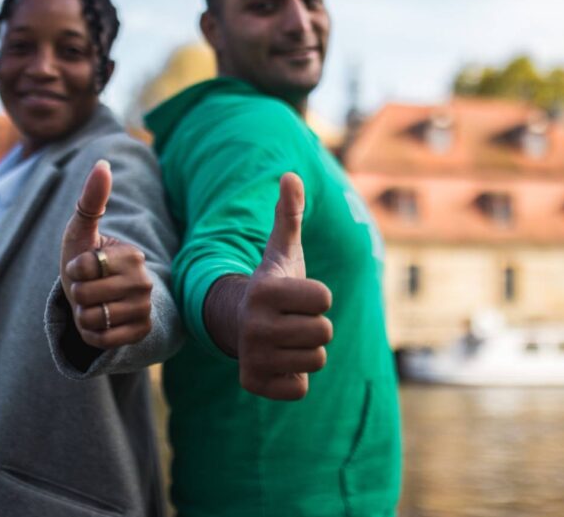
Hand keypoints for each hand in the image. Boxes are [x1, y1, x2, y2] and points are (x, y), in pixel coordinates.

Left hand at [60, 160, 153, 348]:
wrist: (102, 296)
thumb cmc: (87, 259)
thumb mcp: (82, 231)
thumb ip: (91, 199)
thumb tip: (103, 164)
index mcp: (132, 255)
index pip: (81, 268)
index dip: (72, 270)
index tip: (84, 267)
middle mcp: (144, 282)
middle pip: (84, 295)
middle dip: (77, 294)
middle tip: (88, 289)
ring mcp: (144, 309)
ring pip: (92, 319)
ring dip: (84, 315)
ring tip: (95, 304)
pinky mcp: (141, 332)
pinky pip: (102, 340)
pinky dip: (93, 334)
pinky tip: (102, 322)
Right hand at [238, 172, 332, 400]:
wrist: (238, 323)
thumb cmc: (272, 286)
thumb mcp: (281, 251)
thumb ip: (289, 214)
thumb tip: (290, 175)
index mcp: (265, 290)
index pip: (325, 298)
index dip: (318, 297)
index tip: (297, 295)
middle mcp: (255, 325)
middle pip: (324, 333)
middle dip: (315, 326)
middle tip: (293, 320)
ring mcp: (253, 357)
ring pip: (316, 360)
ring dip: (307, 350)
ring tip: (286, 339)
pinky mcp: (254, 383)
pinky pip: (300, 388)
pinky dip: (295, 378)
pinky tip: (279, 361)